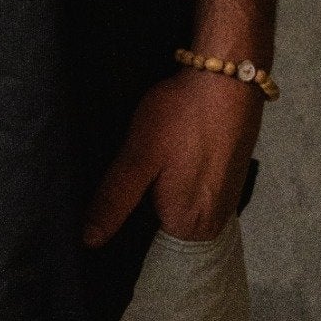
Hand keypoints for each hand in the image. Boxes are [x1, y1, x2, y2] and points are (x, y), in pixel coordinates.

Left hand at [81, 67, 262, 245]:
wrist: (226, 78)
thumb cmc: (180, 117)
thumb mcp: (138, 156)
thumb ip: (114, 200)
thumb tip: (89, 241)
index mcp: (187, 227)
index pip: (146, 242)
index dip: (126, 223)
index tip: (111, 199)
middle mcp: (212, 224)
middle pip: (165, 225)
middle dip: (146, 205)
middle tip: (129, 174)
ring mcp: (227, 201)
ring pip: (181, 205)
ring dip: (164, 190)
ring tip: (149, 165)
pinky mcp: (232, 178)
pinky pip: (197, 189)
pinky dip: (182, 177)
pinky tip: (171, 157)